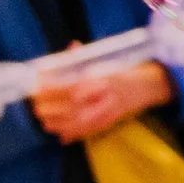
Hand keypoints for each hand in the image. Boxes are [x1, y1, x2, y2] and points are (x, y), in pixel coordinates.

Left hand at [31, 60, 172, 143]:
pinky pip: (89, 131)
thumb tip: (70, 48)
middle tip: (36, 105)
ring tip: (43, 119)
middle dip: (50, 107)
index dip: (52, 88)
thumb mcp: (103, 63)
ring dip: (57, 122)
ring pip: (79, 121)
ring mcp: (110, 110)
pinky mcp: (111, 121)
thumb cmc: (120, 73)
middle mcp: (106, 95)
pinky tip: (59, 134)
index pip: (72, 85)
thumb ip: (84, 58)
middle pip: (72, 105)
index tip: (38, 87)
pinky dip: (72, 134)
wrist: (148, 87)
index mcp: (102, 78)